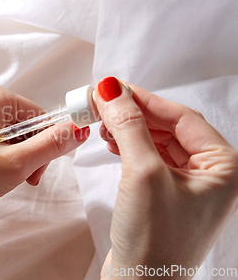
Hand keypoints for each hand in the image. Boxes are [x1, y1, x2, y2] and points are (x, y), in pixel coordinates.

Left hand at [0, 82, 89, 220]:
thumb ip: (52, 145)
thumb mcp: (17, 164)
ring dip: (12, 156)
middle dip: (27, 153)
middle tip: (20, 179)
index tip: (37, 171)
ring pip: (4, 131)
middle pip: (21, 123)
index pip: (40, 116)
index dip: (46, 146)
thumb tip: (79, 130)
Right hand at [95, 77, 237, 278]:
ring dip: (129, 130)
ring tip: (103, 124)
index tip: (113, 87)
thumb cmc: (155, 239)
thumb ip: (129, 126)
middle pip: (169, 127)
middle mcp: (212, 174)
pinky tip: (112, 143)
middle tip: (102, 103)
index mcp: (225, 167)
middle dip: (134, 114)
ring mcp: (189, 185)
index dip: (145, 99)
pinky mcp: (167, 194)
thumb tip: (112, 90)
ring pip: (157, 141)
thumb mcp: (143, 173)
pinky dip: (129, 147)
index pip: (182, 117)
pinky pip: (150, 158)